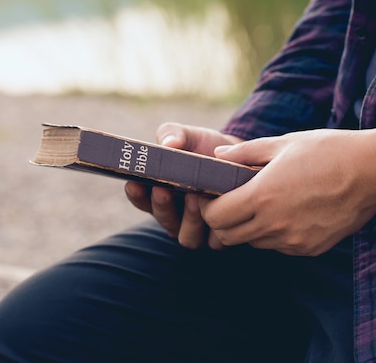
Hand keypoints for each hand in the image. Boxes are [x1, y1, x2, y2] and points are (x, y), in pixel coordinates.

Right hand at [125, 122, 242, 248]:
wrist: (242, 157)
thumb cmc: (206, 147)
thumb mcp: (188, 136)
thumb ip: (173, 135)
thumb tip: (169, 144)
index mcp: (160, 194)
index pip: (140, 200)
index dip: (136, 194)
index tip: (134, 183)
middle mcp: (176, 216)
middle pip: (162, 219)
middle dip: (161, 206)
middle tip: (164, 189)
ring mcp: (198, 229)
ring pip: (187, 237)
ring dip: (188, 219)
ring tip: (194, 197)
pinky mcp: (221, 237)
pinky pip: (214, 241)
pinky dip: (216, 228)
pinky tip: (220, 211)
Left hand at [199, 127, 375, 255]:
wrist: (375, 171)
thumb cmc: (328, 151)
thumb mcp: (283, 143)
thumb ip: (245, 153)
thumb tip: (217, 155)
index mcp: (263, 196)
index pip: (216, 217)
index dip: (207, 207)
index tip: (210, 195)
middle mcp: (274, 224)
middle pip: (228, 237)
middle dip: (221, 222)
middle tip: (228, 203)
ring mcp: (293, 240)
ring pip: (253, 243)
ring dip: (247, 228)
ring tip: (259, 205)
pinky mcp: (310, 248)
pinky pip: (278, 247)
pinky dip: (272, 234)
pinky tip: (285, 213)